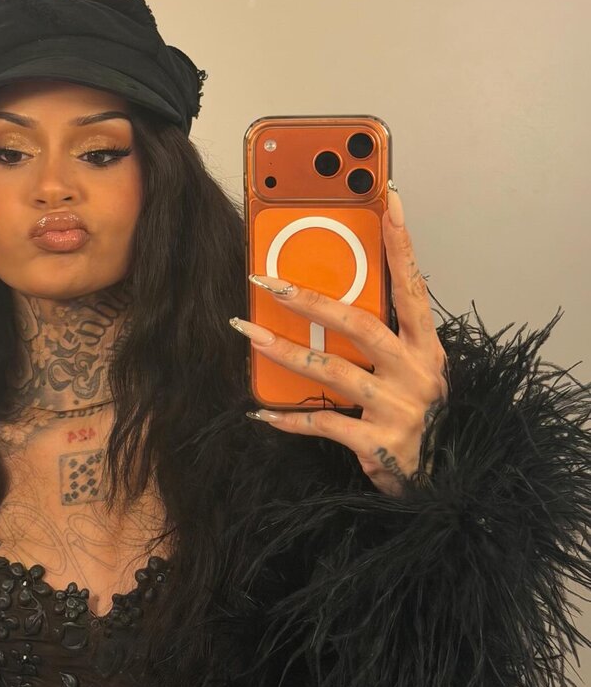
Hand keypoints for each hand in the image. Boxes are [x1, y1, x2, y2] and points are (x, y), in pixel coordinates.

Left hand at [229, 187, 449, 496]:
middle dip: (308, 299)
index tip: (390, 200)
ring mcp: (400, 409)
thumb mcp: (413, 374)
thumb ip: (388, 340)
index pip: (413, 287)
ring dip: (282, 349)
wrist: (440, 486)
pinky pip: (323, 422)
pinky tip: (260, 412)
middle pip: (358, 324)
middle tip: (267, 280)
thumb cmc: (418, 420)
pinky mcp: (379, 444)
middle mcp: (418, 373)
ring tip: (246, 331)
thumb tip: (340, 299)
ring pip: (330, 369)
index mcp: (427, 349)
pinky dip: (289, 418)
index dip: (402, 244)